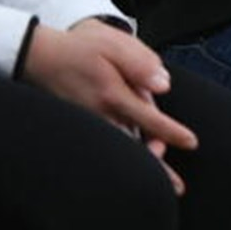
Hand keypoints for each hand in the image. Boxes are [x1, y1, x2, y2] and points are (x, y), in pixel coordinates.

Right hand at [22, 18, 196, 192]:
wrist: (39, 57)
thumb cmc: (80, 49)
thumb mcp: (115, 45)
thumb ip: (141, 64)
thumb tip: (163, 86)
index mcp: (113, 95)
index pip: (149, 120)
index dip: (172, 133)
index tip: (191, 142)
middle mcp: (100, 115)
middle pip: (134, 146)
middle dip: (154, 165)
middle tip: (176, 185)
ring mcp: (89, 123)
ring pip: (119, 148)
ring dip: (139, 163)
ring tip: (159, 176)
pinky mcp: (82, 125)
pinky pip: (106, 143)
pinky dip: (121, 154)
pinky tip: (131, 160)